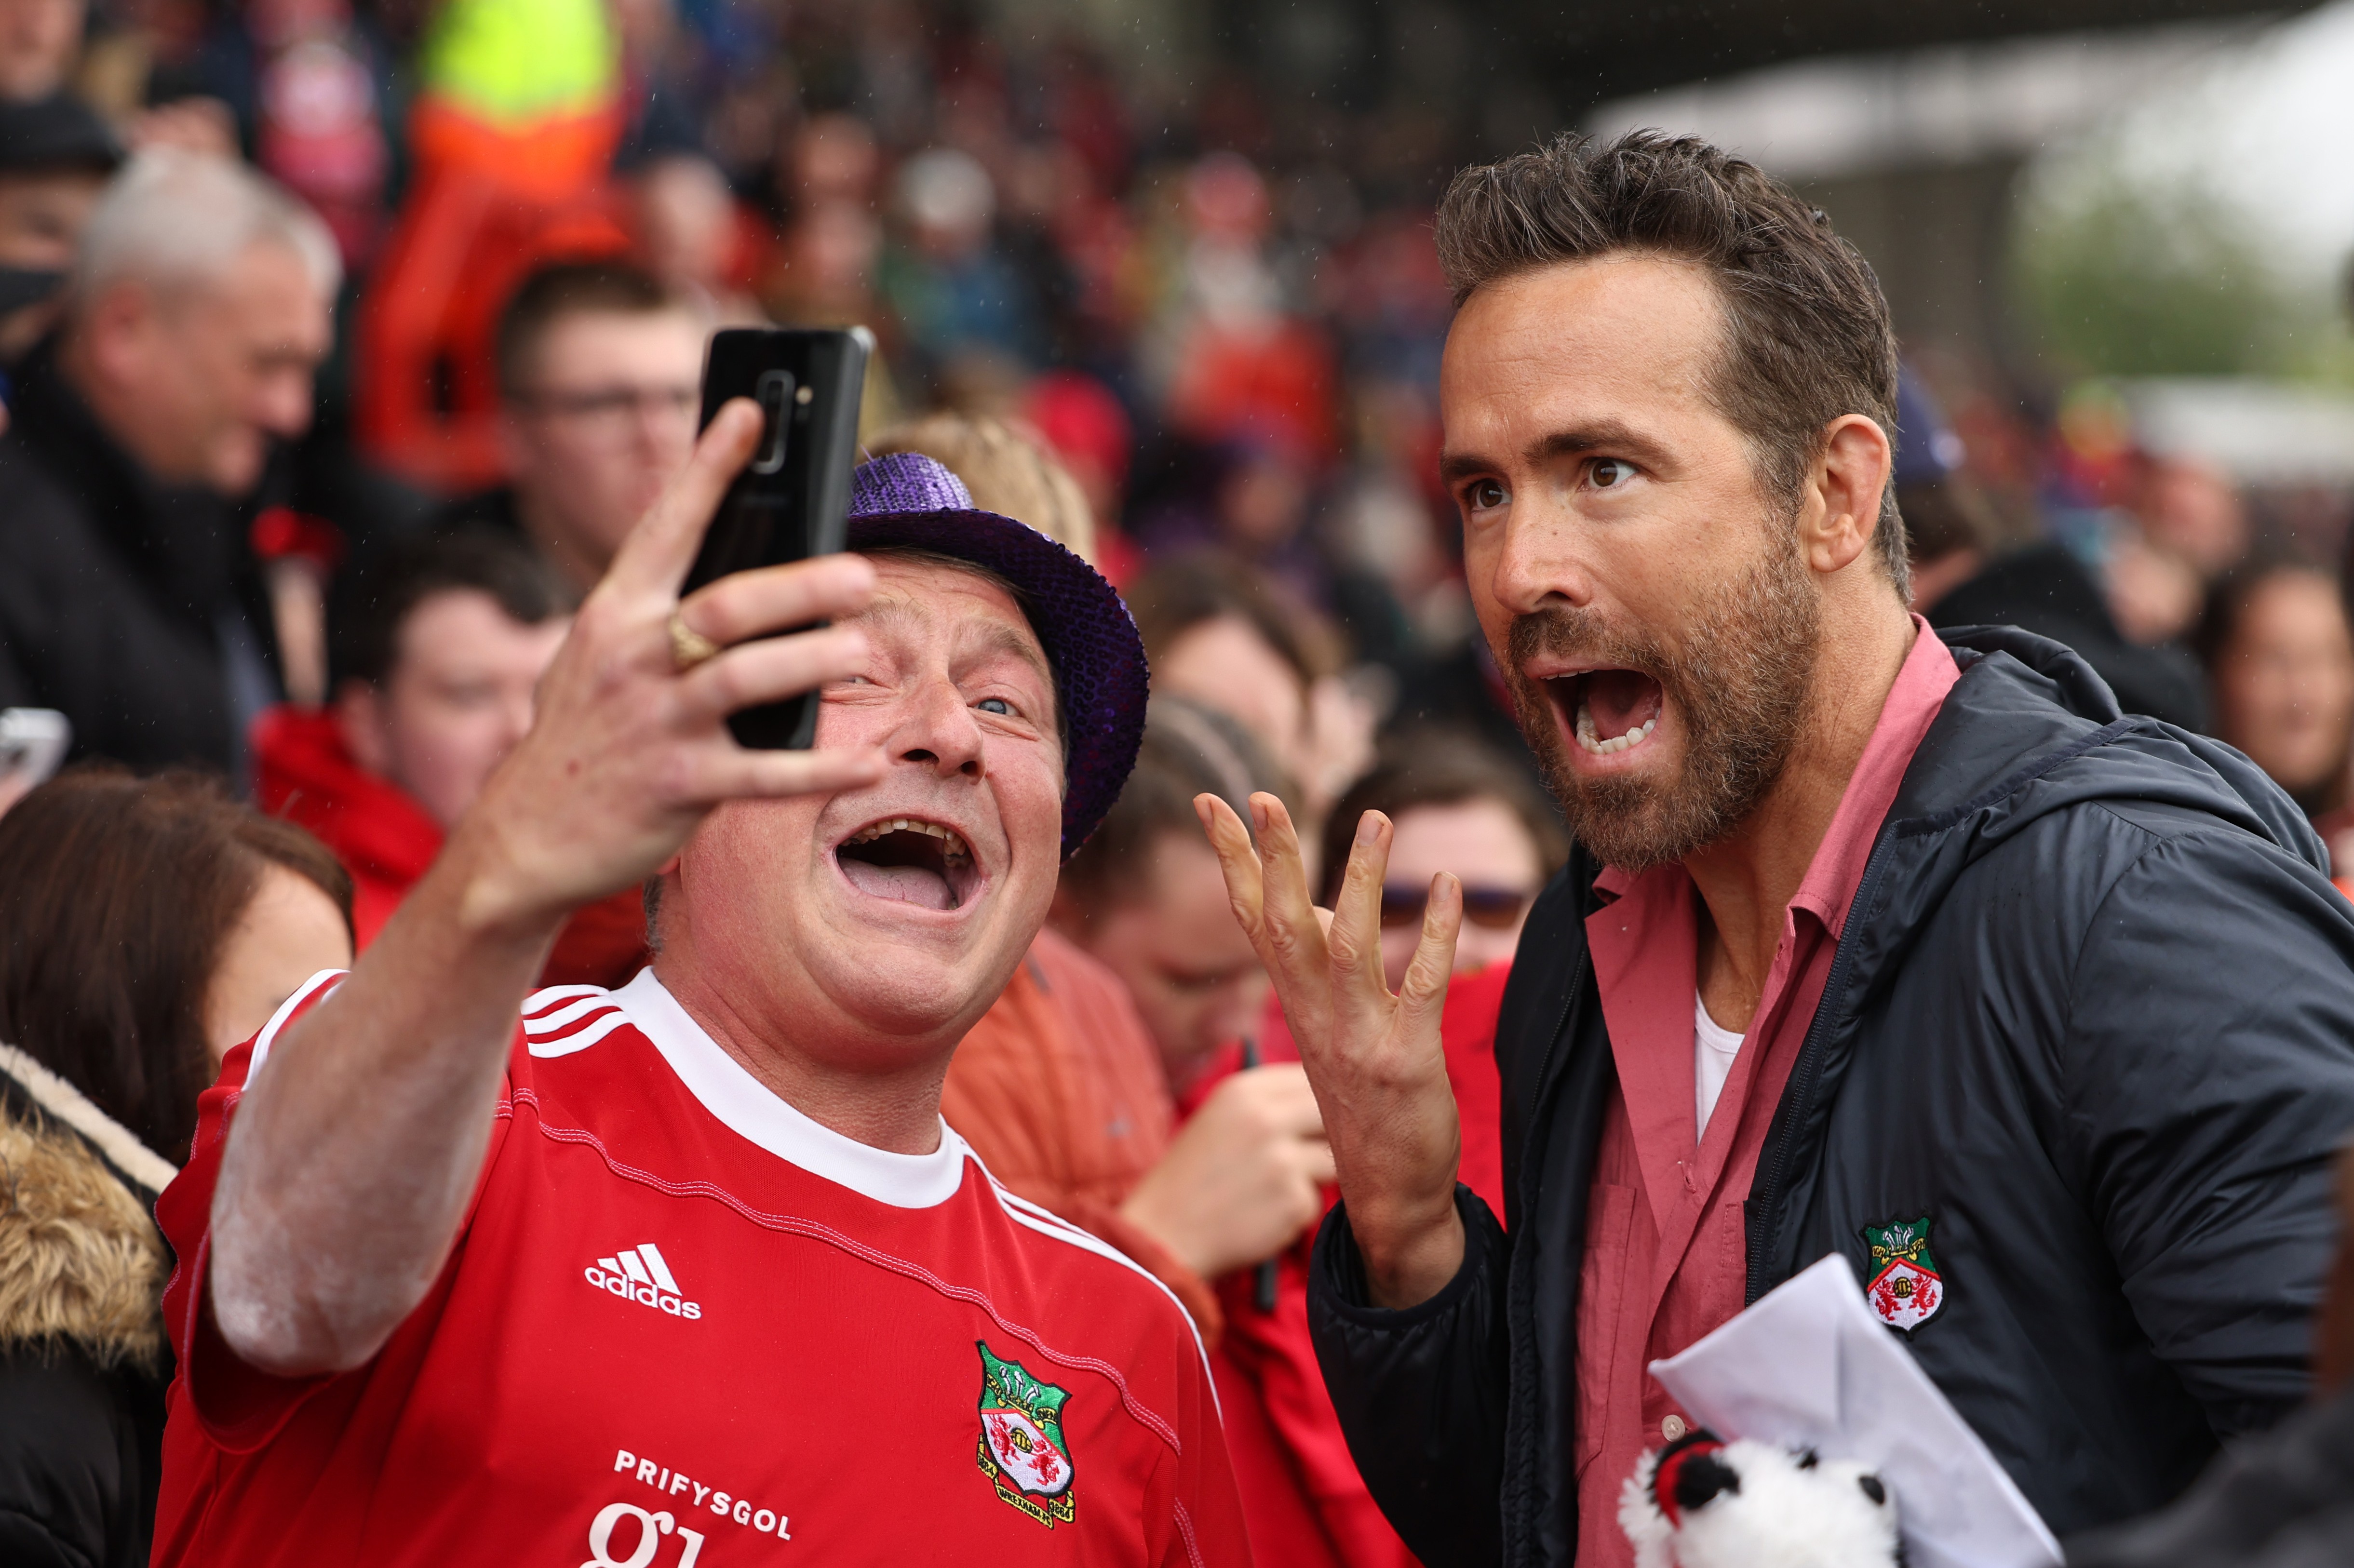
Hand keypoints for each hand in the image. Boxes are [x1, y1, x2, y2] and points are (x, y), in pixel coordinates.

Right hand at [449, 399, 886, 934]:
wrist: (521, 837)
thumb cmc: (584, 735)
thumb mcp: (596, 657)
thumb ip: (655, 614)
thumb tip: (738, 570)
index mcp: (615, 615)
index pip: (665, 524)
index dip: (709, 466)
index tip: (753, 413)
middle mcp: (634, 659)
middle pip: (726, 605)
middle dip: (796, 586)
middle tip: (858, 572)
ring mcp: (656, 723)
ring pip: (746, 679)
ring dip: (811, 662)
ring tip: (863, 649)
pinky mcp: (679, 785)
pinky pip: (764, 774)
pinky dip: (821, 769)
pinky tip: (868, 764)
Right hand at [1119, 1064, 1335, 1278]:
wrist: (1162, 1236)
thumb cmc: (1194, 1177)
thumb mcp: (1221, 1120)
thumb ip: (1271, 1104)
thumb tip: (1331, 1101)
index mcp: (1242, 1091)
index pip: (1311, 1076)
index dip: (1323, 1097)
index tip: (1320, 1115)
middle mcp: (1264, 1119)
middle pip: (1331, 1113)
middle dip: (1330, 1134)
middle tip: (1311, 1153)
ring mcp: (1281, 1160)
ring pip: (1332, 1160)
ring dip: (1312, 1177)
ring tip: (1270, 1189)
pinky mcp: (1294, 1201)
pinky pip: (1315, 1202)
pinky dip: (1294, 1212)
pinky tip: (1260, 1216)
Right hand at [1196, 793, 1465, 1307]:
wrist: (1387, 1197)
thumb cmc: (1364, 1105)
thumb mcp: (1327, 1032)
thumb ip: (1316, 969)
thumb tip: (1309, 902)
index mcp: (1295, 1006)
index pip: (1252, 920)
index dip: (1232, 860)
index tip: (1214, 803)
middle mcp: (1315, 1017)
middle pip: (1281, 925)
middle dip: (1269, 859)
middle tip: (1264, 797)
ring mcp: (1357, 1039)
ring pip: (1346, 945)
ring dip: (1359, 879)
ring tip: (1376, 818)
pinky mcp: (1404, 1060)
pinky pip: (1419, 985)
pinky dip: (1432, 932)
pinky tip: (1449, 886)